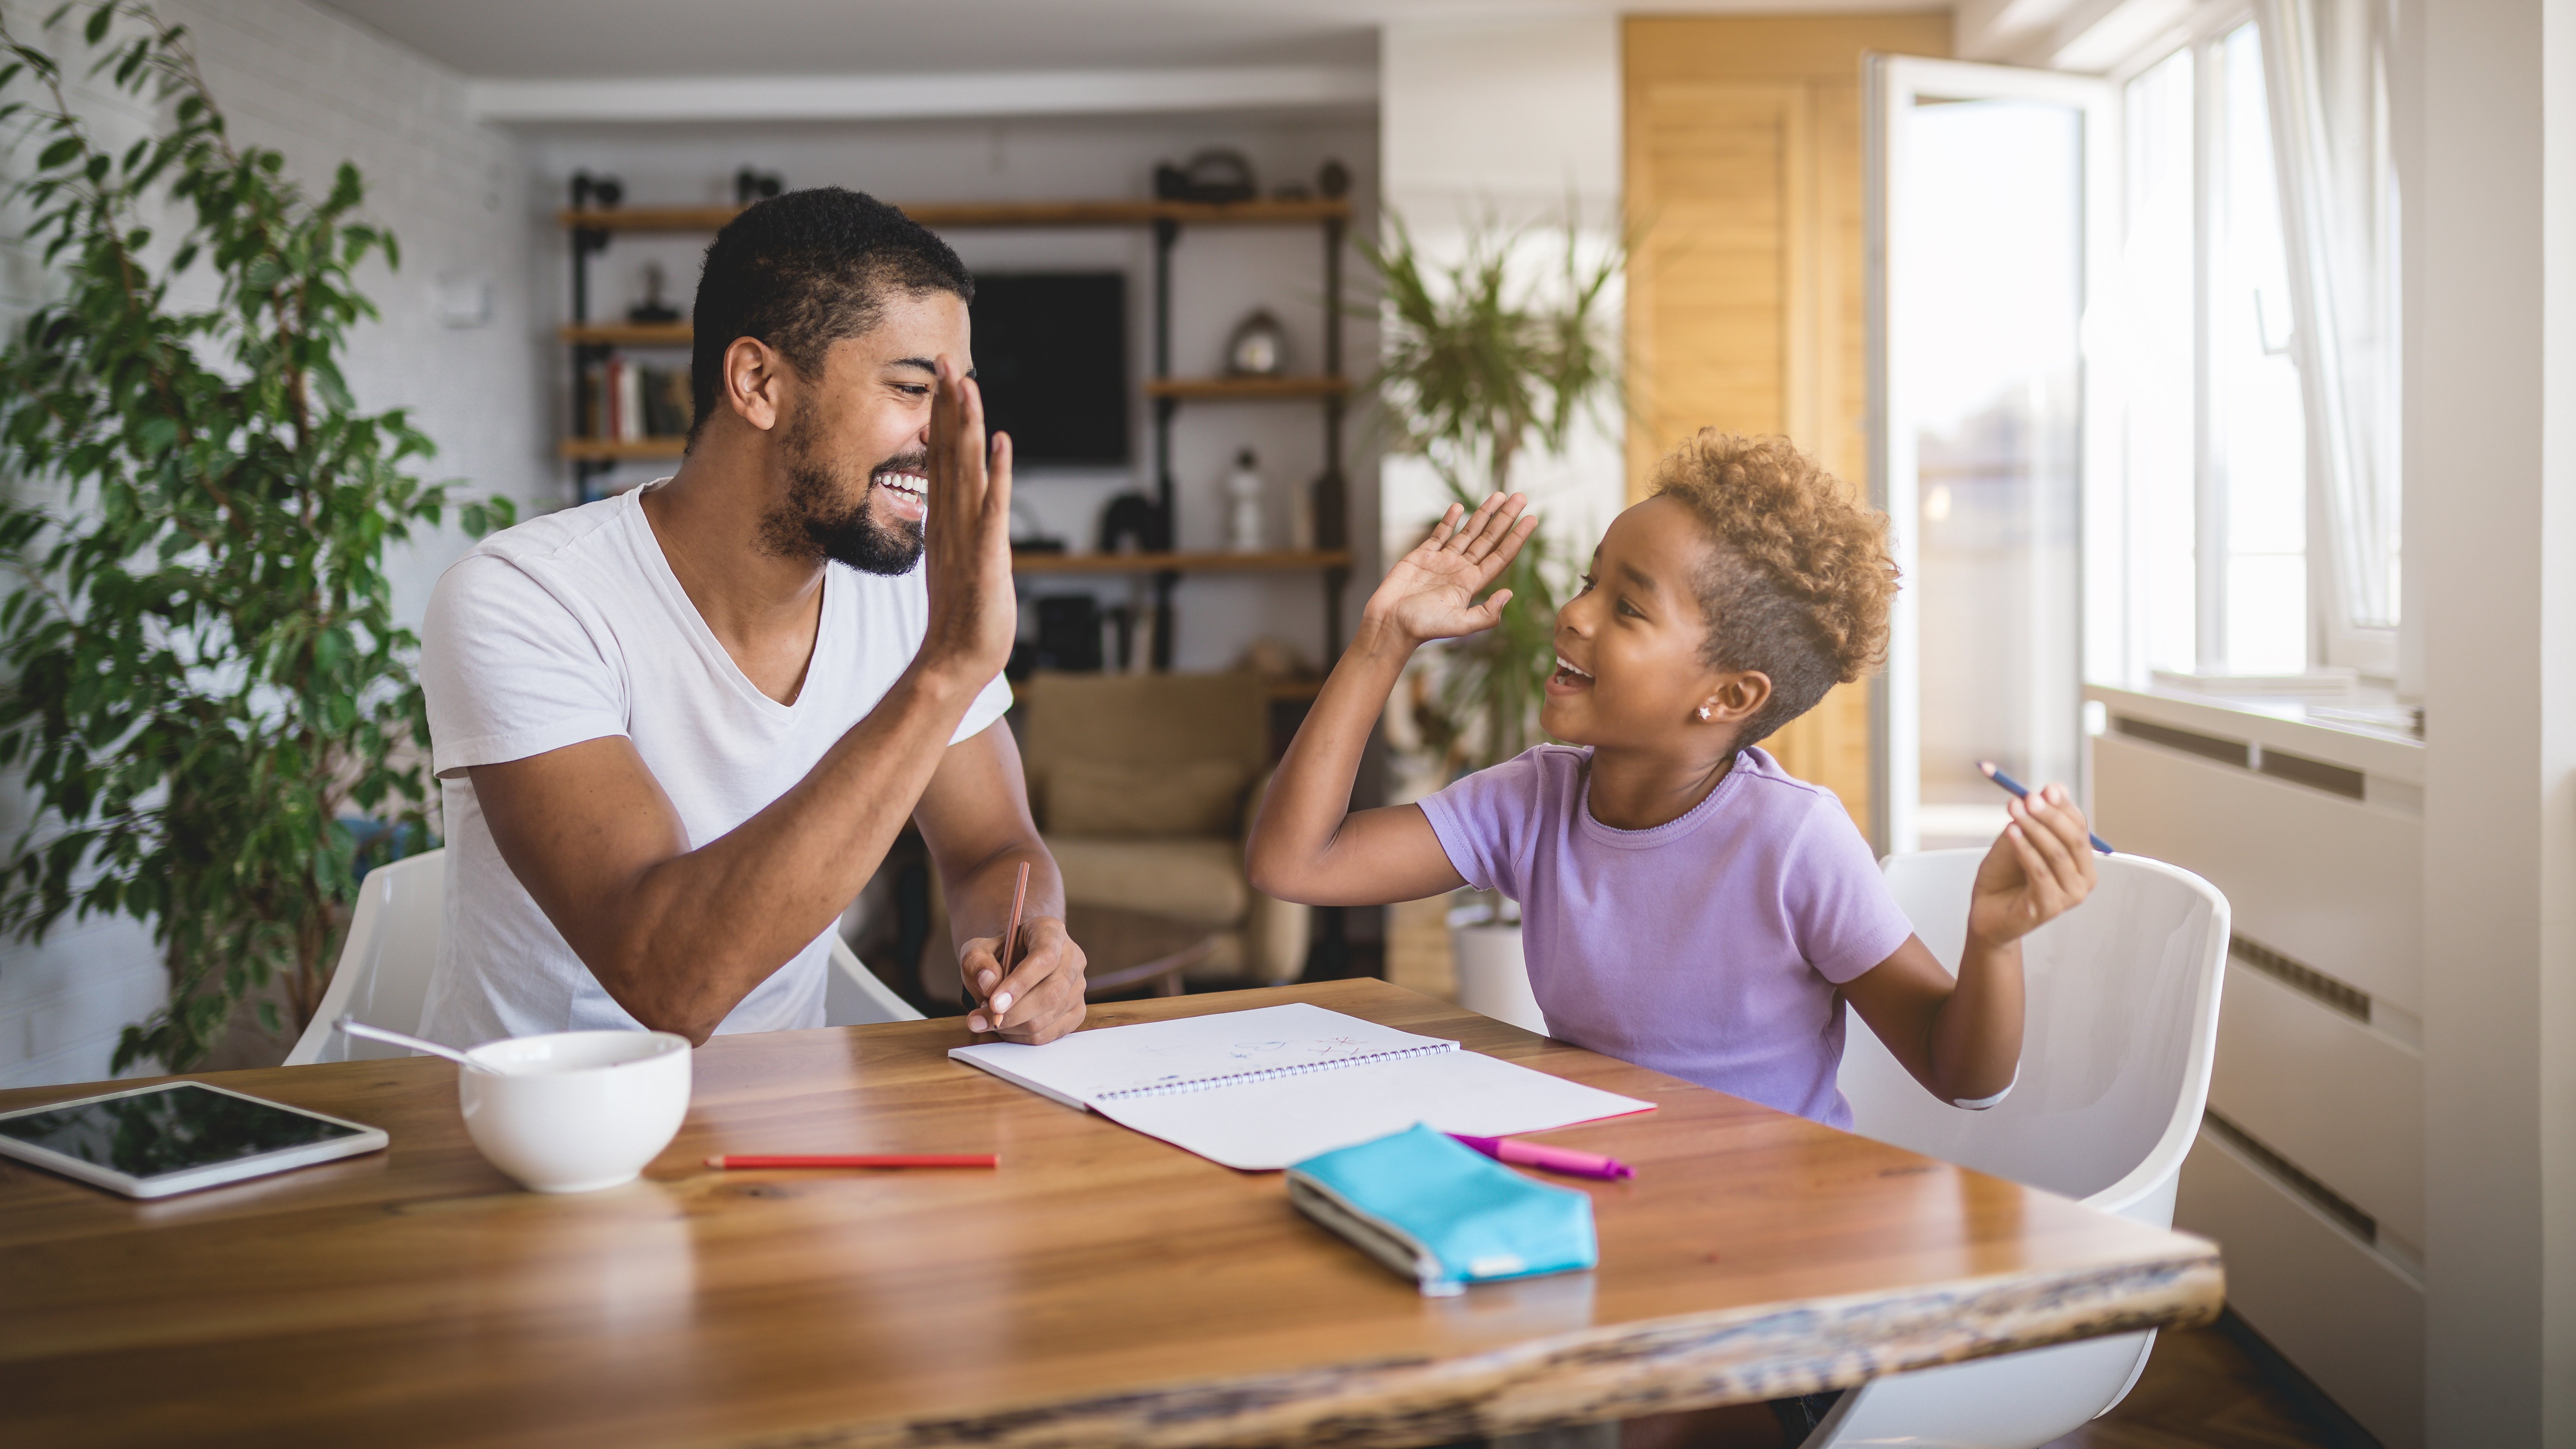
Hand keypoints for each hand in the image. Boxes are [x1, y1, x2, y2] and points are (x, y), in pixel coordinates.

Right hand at [921, 356, 1016, 679]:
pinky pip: (993, 506)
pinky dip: (997, 472)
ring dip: (967, 425)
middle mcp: (952, 521)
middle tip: (945, 362)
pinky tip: (1000, 441)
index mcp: (944, 522)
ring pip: (966, 469)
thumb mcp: (958, 566)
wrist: (955, 661)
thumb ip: (958, 536)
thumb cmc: (962, 620)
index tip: (943, 383)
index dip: (942, 419)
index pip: (941, 460)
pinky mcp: (987, 554)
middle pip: (948, 453)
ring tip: (967, 384)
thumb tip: (959, 516)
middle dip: (948, 406)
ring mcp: (967, 535)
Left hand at [960, 915, 1086, 1043]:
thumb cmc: (997, 956)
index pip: (1045, 957)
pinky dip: (1020, 1037)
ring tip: (988, 1018)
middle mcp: (1072, 958)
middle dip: (1012, 1013)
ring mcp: (1078, 987)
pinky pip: (1049, 1035)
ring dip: (1011, 1027)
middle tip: (978, 1020)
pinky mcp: (1076, 1012)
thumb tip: (989, 984)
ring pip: (1047, 1019)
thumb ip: (977, 962)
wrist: (1014, 966)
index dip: (1020, 983)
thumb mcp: (977, 950)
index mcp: (1051, 932)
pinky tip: (1005, 1027)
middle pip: (1051, 993)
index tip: (993, 1003)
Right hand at [1358, 492, 1538, 646]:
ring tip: (1499, 495)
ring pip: (1468, 532)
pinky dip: (1449, 520)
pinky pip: (1439, 534)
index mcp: (1471, 583)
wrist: (1389, 624)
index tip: (1532, 519)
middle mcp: (1460, 570)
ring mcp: (1442, 562)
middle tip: (1521, 497)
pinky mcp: (1421, 556)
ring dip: (1483, 514)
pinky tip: (1460, 507)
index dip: (1517, 537)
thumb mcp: (1459, 625)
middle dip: (1505, 518)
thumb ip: (1486, 614)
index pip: (1500, 555)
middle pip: (1489, 538)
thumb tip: (1509, 593)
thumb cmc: (1422, 627)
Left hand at [1967, 783, 2098, 947]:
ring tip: (2013, 810)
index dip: (2063, 806)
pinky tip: (2011, 832)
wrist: (1986, 912)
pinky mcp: (2050, 907)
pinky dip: (2025, 848)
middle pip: (2073, 838)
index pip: (2079, 826)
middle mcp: (2083, 880)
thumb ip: (2036, 817)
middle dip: (2050, 814)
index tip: (2045, 788)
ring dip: (2034, 827)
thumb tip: (2054, 787)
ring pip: (2057, 853)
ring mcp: (2070, 896)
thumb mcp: (2020, 839)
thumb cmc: (2004, 876)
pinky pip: (2039, 871)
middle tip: (2028, 797)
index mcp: (2082, 862)